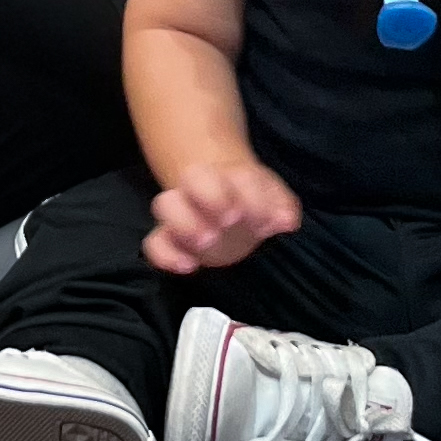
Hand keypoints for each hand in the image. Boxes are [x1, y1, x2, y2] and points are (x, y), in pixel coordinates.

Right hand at [145, 160, 301, 273]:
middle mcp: (200, 189)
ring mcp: (182, 213)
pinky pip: (154, 244)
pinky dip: (165, 255)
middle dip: (211, 196)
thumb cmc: (251, 201)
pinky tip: (188, 266)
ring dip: (185, 223)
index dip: (248, 194)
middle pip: (192, 176)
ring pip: (165, 204)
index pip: (235, 174)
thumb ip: (282, 205)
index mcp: (227, 175)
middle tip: (230, 222)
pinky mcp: (171, 239)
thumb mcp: (272, 198)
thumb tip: (286, 221)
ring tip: (207, 242)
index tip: (262, 220)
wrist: (229, 207)